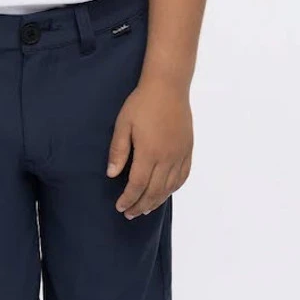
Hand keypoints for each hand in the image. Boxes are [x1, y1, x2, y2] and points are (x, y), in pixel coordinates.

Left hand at [108, 80, 193, 218]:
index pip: (138, 185)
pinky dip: (173, 189)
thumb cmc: (142, 103)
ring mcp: (180, 154)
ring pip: (169, 187)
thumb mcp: (123, 124)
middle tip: (130, 214)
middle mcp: (167, 157)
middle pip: (154, 191)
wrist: (168, 85)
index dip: (129, 199)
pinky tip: (165, 193)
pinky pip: (183, 176)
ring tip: (145, 209)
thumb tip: (112, 174)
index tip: (120, 207)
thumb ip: (118, 151)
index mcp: (149, 152)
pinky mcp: (188, 149)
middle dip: (141, 205)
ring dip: (157, 201)